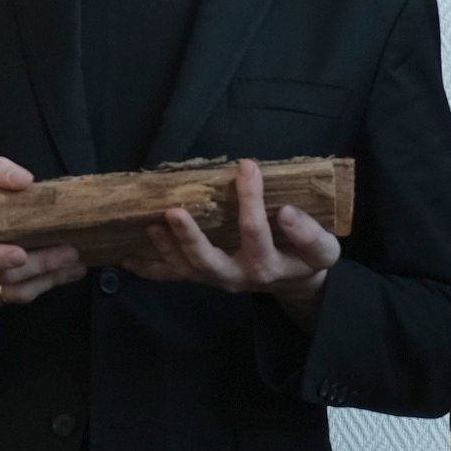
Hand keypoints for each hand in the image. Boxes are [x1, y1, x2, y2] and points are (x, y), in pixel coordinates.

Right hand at [0, 158, 86, 309]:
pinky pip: (12, 299)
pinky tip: (62, 275)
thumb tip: (24, 180)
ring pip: (12, 293)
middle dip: (39, 266)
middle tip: (70, 253)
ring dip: (47, 281)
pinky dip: (40, 288)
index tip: (21, 254)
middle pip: (2, 277)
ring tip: (76, 266)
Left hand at [123, 159, 342, 323]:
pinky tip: (127, 257)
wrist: (294, 284)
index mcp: (267, 267)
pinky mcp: (202, 277)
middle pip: (207, 261)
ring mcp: (215, 279)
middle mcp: (236, 276)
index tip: (247, 166)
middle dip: (189, 238)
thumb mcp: (323, 250)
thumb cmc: (306, 260)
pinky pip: (173, 275)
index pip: (256, 232)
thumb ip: (309, 234)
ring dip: (164, 247)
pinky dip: (149, 268)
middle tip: (174, 211)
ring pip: (185, 268)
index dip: (251, 199)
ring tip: (150, 224)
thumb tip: (285, 212)